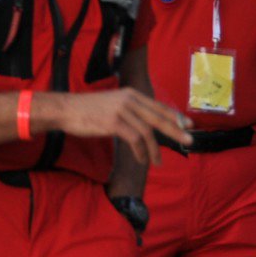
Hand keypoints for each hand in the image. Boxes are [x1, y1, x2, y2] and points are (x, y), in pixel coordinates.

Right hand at [47, 88, 190, 166]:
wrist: (66, 109)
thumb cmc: (88, 110)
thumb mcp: (113, 103)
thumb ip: (130, 110)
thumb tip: (147, 124)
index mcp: (131, 94)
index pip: (158, 106)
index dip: (175, 116)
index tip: (187, 125)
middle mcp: (129, 100)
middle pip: (158, 117)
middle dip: (176, 130)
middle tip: (189, 141)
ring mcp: (121, 111)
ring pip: (147, 132)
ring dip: (155, 149)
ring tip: (158, 162)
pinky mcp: (113, 123)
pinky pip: (134, 139)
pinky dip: (141, 152)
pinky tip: (142, 159)